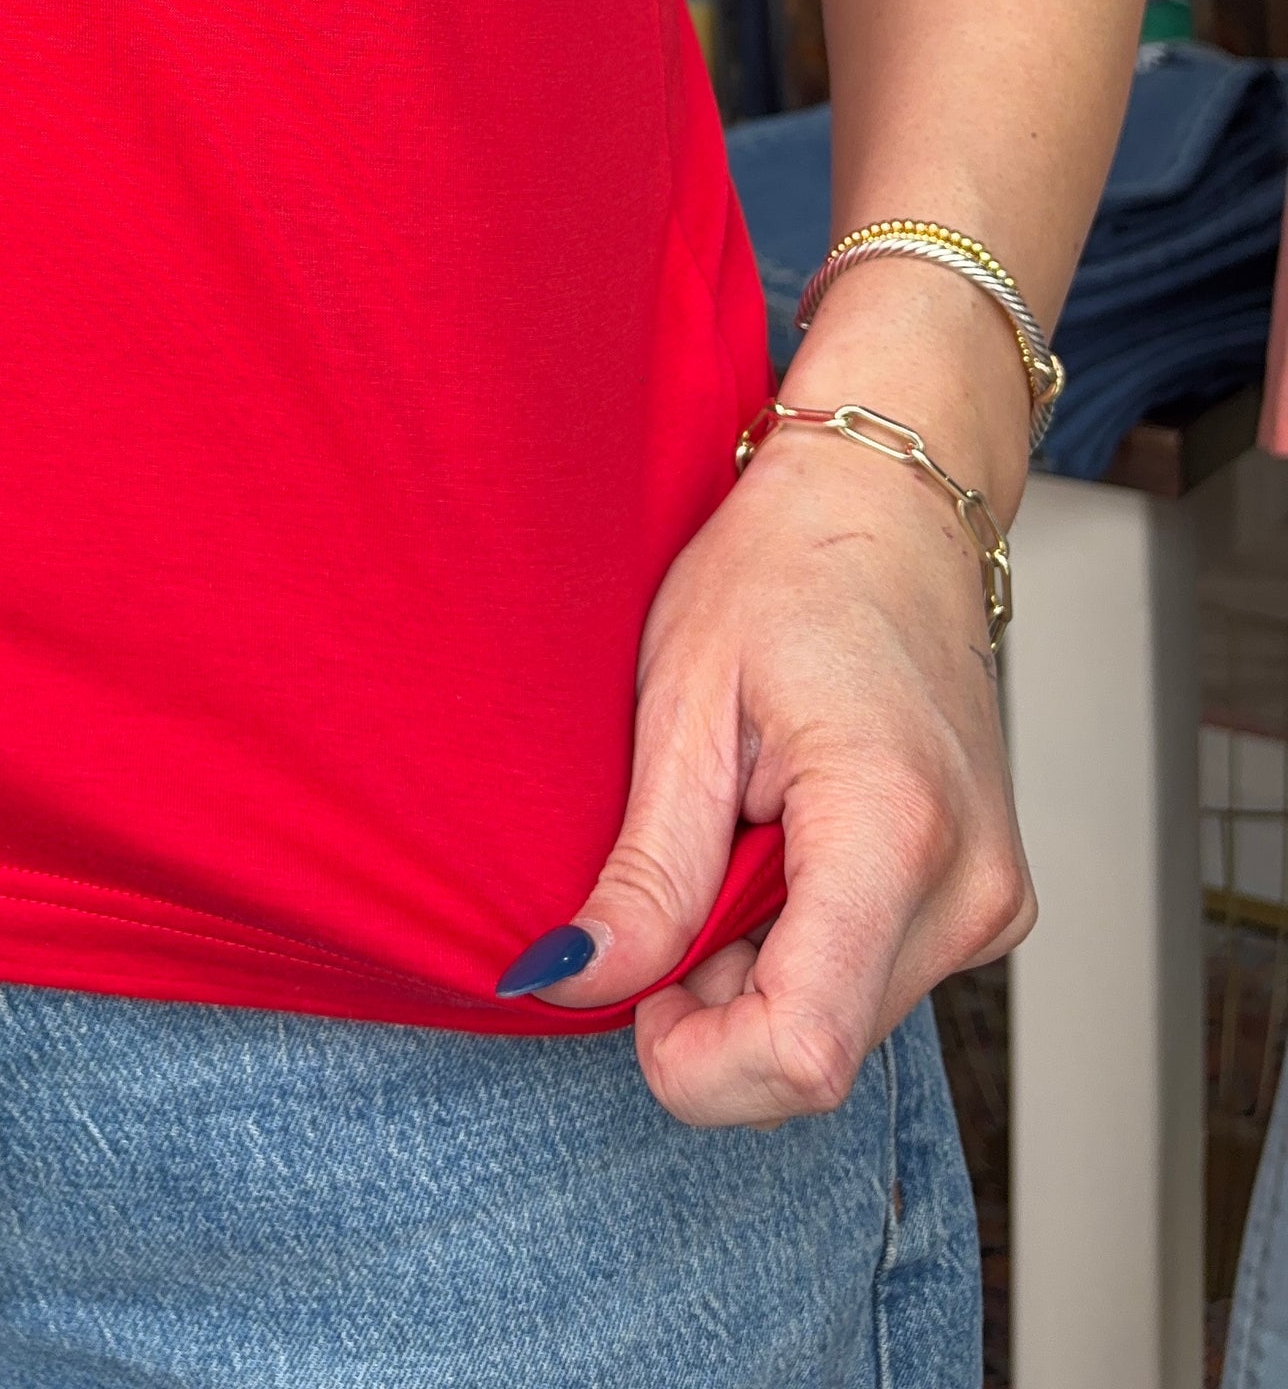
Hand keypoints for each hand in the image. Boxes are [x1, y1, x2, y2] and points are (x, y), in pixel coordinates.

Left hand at [525, 291, 1034, 1124]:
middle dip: (716, 1003)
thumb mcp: (681, 706)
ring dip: (755, 970)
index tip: (635, 984)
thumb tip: (576, 987)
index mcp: (895, 828)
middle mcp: (972, 887)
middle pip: (816, 1052)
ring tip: (736, 830)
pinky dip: (799, 945)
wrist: (885, 510)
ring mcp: (993, 901)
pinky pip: (870, 980)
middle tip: (679, 869)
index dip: (696, 1060)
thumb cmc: (784, 572)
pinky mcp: (987, 902)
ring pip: (841, 1026)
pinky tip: (781, 842)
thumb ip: (646, 871)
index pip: (802, 1052)